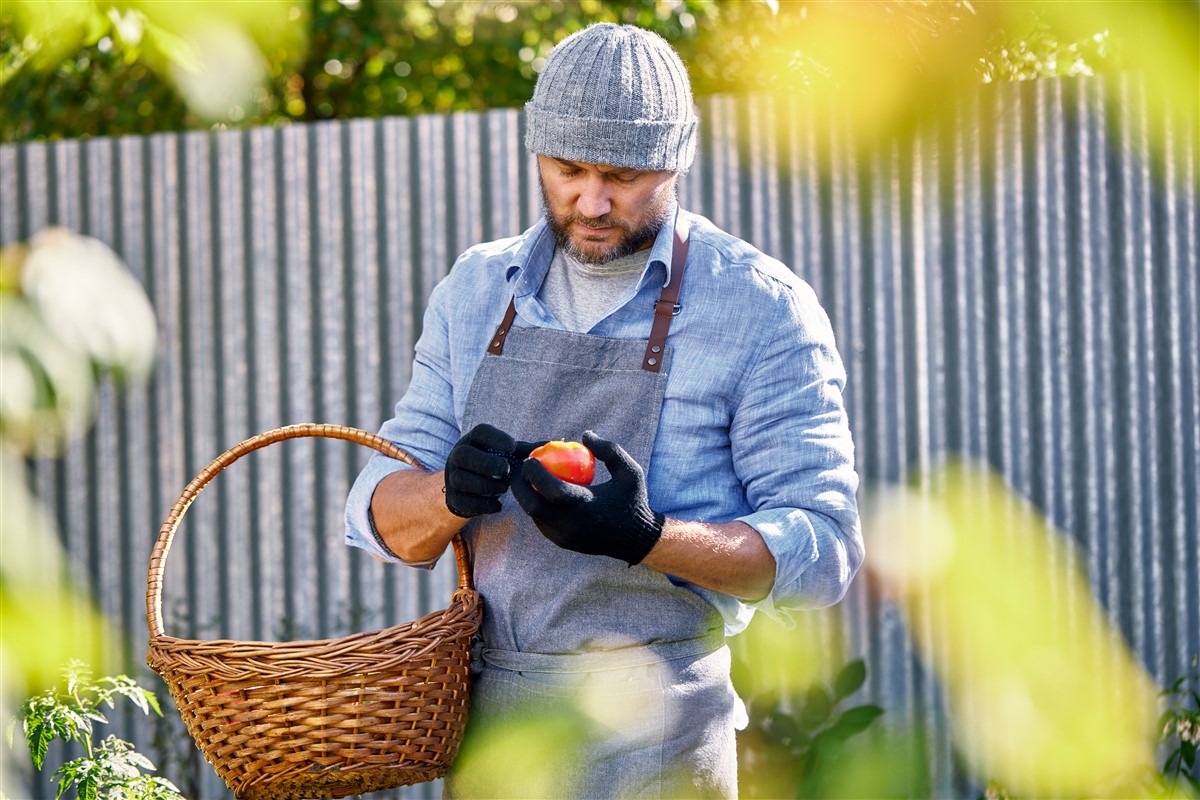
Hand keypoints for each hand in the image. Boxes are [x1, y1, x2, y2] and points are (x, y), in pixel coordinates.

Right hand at [444, 424, 540, 517]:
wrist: (470, 490)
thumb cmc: (495, 465)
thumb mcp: (508, 455)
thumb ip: (528, 450)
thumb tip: (558, 442)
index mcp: (474, 440)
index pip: (480, 432)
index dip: (495, 438)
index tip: (512, 446)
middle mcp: (458, 455)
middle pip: (464, 455)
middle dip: (486, 463)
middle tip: (505, 470)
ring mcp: (452, 477)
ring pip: (462, 479)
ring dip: (486, 485)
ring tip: (502, 488)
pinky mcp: (454, 498)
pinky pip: (464, 502)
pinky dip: (483, 505)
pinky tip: (497, 505)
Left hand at [511, 430, 663, 564]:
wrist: (636, 539)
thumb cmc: (633, 500)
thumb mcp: (630, 471)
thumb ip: (608, 449)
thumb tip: (584, 435)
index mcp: (586, 506)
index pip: (551, 489)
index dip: (534, 472)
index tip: (531, 458)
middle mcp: (572, 525)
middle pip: (532, 506)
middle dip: (520, 486)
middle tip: (522, 470)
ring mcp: (564, 537)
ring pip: (533, 515)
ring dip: (526, 496)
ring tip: (528, 478)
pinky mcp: (562, 542)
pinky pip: (540, 522)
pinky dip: (536, 506)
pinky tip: (540, 491)